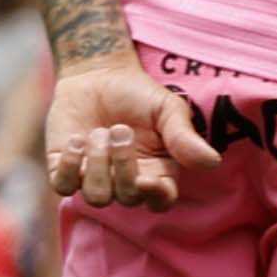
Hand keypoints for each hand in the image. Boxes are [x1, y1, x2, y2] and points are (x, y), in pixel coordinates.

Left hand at [43, 54, 219, 209]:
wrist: (98, 75)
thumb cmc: (139, 95)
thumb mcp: (168, 110)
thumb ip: (184, 136)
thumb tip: (212, 162)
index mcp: (157, 173)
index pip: (160, 201)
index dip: (154, 196)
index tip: (146, 178)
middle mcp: (126, 182)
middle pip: (126, 198)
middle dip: (123, 165)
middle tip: (120, 129)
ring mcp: (94, 179)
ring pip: (96, 197)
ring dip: (98, 165)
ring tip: (98, 132)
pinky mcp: (65, 170)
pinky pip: (64, 186)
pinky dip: (70, 167)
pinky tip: (76, 140)